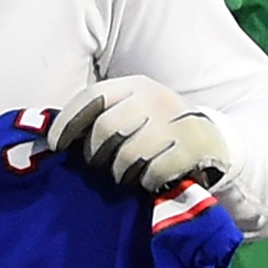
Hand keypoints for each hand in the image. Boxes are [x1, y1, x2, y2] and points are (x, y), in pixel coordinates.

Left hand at [47, 75, 228, 193]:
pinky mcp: (192, 147)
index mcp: (135, 85)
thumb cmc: (157, 129)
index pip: (91, 97)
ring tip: (124, 174)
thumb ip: (100, 117)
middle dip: (95, 153)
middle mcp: (155, 98)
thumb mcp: (132, 111)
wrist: (214, 140)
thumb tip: (53, 138)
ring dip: (120, 172)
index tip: (55, 145)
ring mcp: (175, 122)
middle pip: (105, 128)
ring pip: (127, 154)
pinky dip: (146, 182)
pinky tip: (148, 181)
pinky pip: (153, 172)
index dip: (67, 122)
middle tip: (98, 164)